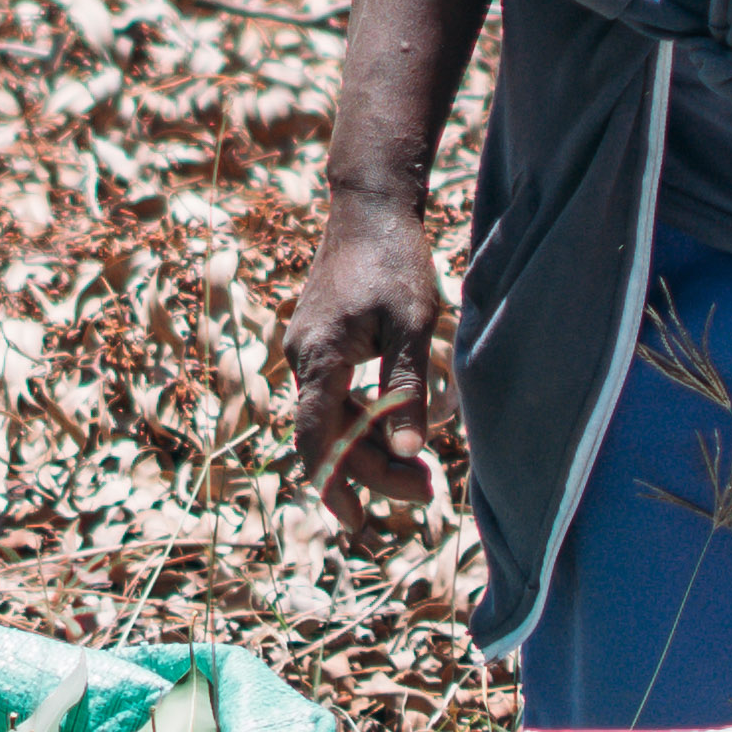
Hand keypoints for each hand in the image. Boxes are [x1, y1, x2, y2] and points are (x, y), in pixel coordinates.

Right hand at [282, 195, 454, 544]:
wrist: (368, 208)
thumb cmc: (394, 261)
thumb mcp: (412, 325)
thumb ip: (406, 391)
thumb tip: (408, 453)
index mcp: (319, 357)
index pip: (315, 437)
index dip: (333, 485)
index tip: (356, 523)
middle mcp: (302, 359)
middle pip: (329, 437)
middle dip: (374, 472)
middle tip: (430, 492)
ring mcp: (307, 352)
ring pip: (332, 420)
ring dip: (372, 450)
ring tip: (424, 473)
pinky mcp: (319, 345)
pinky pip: (335, 399)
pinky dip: (364, 424)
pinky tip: (398, 432)